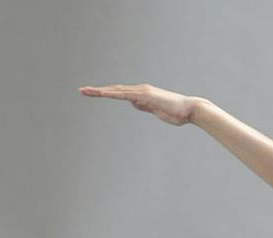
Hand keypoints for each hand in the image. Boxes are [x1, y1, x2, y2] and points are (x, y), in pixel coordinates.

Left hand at [79, 83, 200, 125]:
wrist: (191, 110)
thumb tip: (134, 104)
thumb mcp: (157, 111)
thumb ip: (145, 107)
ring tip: (85, 91)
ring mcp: (142, 92)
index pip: (120, 93)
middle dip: (97, 90)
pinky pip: (124, 94)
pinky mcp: (145, 95)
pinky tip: (101, 93)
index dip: (106, 93)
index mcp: (142, 95)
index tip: (93, 94)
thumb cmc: (177, 113)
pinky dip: (112, 93)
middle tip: (81, 90)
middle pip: (114, 89)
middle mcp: (140, 90)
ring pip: (116, 90)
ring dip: (100, 91)